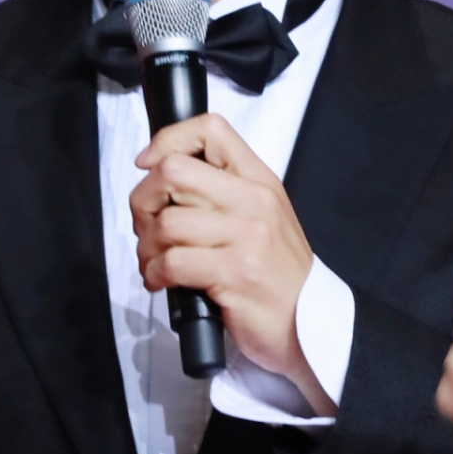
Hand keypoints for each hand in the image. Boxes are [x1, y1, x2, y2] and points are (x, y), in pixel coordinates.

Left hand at [130, 114, 334, 413]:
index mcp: (260, 180)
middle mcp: (255, 201)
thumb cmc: (277, 274)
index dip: (168, 140)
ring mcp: (247, 237)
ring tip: (154, 261)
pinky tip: (161, 281)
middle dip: (143, 200)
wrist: (309, 322)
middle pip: (174, 172)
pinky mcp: (234, 273)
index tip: (149, 165)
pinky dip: (154, 273)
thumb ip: (221, 193)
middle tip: (145, 225)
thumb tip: (161, 179)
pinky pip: (173, 261)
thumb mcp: (261, 218)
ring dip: (146, 246)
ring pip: (167, 221)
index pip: (211, 130)